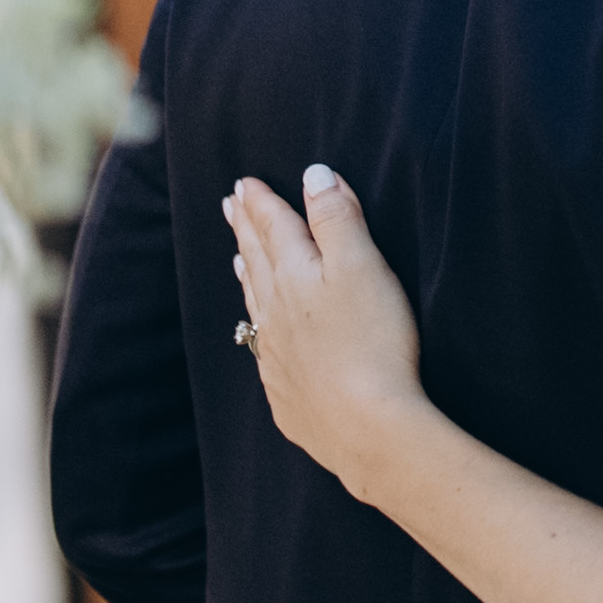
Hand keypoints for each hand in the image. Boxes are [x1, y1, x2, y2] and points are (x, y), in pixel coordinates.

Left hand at [222, 168, 434, 491]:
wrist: (365, 428)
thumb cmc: (373, 342)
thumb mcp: (363, 267)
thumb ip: (337, 218)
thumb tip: (313, 175)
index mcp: (296, 275)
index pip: (274, 228)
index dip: (261, 202)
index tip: (244, 183)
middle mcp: (276, 312)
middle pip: (256, 261)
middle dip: (245, 230)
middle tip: (229, 206)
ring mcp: (277, 355)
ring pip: (255, 304)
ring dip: (246, 274)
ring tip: (237, 258)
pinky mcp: (287, 393)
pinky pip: (262, 350)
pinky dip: (257, 329)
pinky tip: (260, 334)